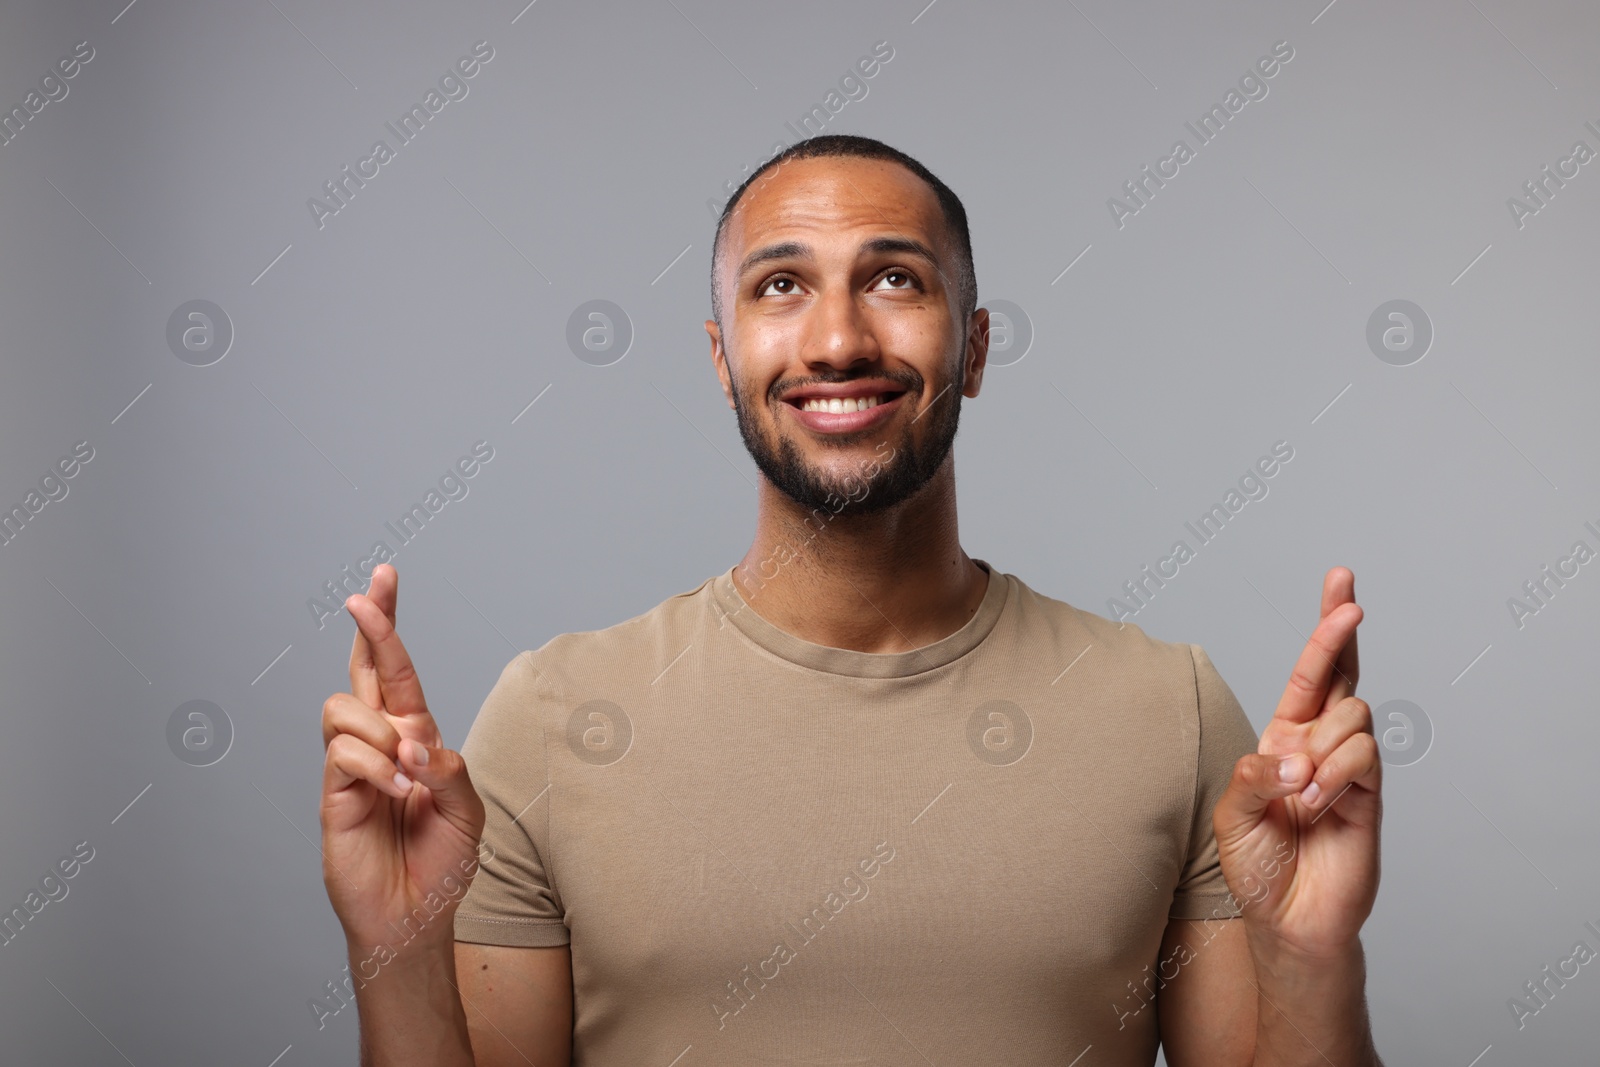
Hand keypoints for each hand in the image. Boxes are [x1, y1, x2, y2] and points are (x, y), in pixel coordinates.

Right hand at [319, 563, 485, 953]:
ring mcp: (352, 765)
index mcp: (414, 734)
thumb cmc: (442, 862)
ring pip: (346, 708)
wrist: (415, 916)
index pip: (398, 670)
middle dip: (368, 625)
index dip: (387, 625)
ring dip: (380, 731)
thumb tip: (415, 741)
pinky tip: (395, 793)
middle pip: (362, 668)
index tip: (384, 578)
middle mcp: (380, 740)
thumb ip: (448, 767)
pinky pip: (344, 755)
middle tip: (364, 594)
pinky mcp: (333, 794)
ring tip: (405, 772)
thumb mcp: (466, 807)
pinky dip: (374, 767)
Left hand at [1212, 566, 1381, 959]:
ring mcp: (1348, 768)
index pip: (1310, 674)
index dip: (1327, 630)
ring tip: (1301, 793)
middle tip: (1350, 605)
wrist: (1288, 919)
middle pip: (1342, 673)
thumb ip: (1254, 777)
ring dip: (1319, 747)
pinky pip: (1362, 757)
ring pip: (1350, 716)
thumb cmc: (1256, 865)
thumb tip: (1291, 756)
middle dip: (1341, 632)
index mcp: (1284, 738)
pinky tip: (1317, 803)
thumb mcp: (1232, 814)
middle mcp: (1319, 745)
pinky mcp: (1371, 796)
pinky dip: (1334, 775)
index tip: (1342, 583)